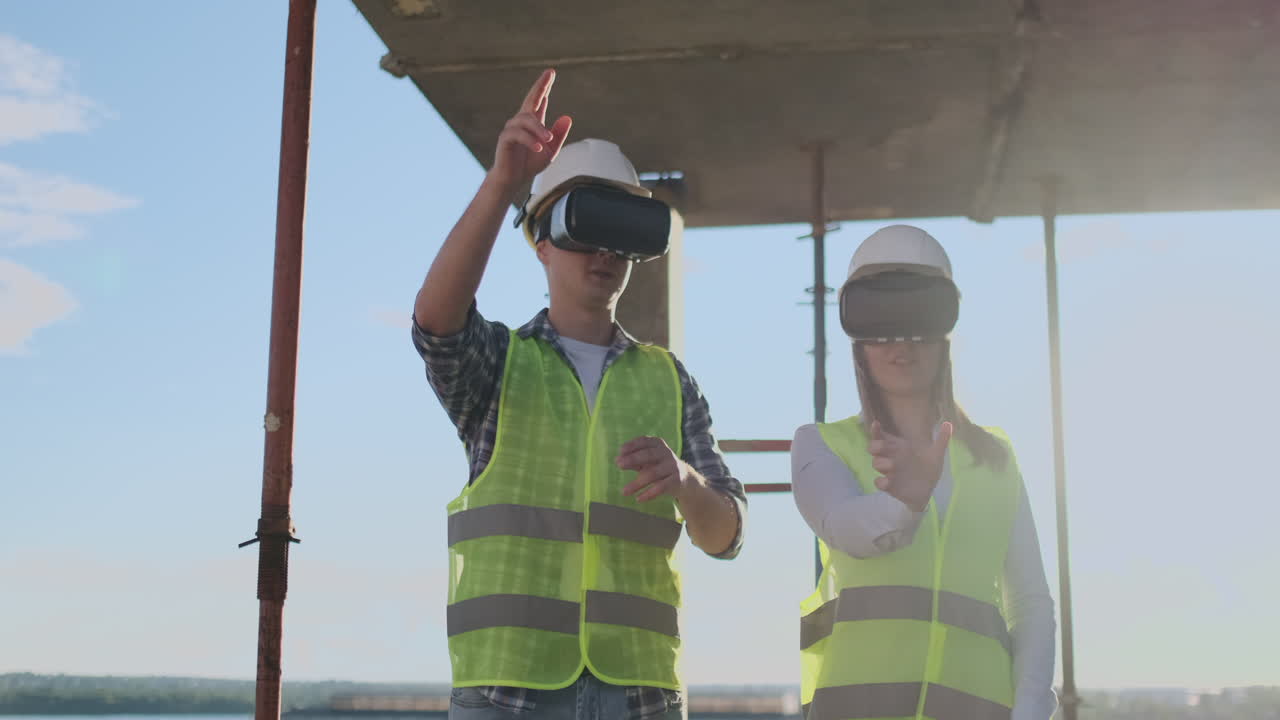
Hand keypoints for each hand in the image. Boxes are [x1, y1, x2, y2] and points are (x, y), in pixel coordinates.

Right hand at [489, 68, 573, 193]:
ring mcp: (512, 129)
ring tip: (548, 141)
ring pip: (527, 120)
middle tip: (549, 75)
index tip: (551, 72)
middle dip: (540, 86)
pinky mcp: (505, 139)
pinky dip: (529, 140)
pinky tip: (538, 148)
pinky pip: (518, 134)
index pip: (539, 100)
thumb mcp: (551, 150)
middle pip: (531, 99)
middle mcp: (521, 121)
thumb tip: (567, 117)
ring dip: (539, 130)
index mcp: (532, 122)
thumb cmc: (530, 164)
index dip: (544, 86)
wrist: (514, 179)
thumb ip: (558, 134)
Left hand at [617, 436, 688, 502]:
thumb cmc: (659, 466)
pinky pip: (661, 487)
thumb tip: (618, 460)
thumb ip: (633, 460)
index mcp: (657, 444)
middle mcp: (666, 453)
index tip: (620, 451)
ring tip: (624, 492)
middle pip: (648, 455)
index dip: (632, 445)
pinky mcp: (677, 480)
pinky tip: (638, 499)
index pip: (644, 441)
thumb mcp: (647, 461)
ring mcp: (672, 466)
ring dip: (637, 483)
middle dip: (633, 459)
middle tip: (619, 465)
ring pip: (653, 474)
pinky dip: (649, 494)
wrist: (684, 478)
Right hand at [868, 420, 952, 512]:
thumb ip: (942, 439)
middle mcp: (890, 458)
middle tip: (880, 446)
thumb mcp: (936, 454)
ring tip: (891, 465)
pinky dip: (881, 482)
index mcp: (899, 448)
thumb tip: (948, 423)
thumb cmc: (928, 470)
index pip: (883, 437)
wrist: (928, 492)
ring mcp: (889, 472)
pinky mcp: (889, 486)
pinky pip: (879, 483)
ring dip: (880, 463)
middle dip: (875, 446)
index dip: (876, 430)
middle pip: (874, 448)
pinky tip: (886, 482)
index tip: (876, 424)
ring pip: (876, 463)